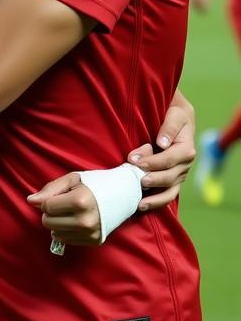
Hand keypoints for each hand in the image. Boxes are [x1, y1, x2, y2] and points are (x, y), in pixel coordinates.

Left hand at [27, 173, 102, 246]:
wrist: (123, 195)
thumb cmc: (94, 185)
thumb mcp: (71, 180)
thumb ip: (49, 189)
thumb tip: (30, 201)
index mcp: (80, 201)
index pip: (47, 207)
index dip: (49, 200)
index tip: (60, 196)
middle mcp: (85, 220)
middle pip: (48, 222)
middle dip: (50, 213)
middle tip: (63, 205)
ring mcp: (91, 233)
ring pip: (55, 233)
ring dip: (57, 223)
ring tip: (70, 213)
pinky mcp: (94, 241)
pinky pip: (66, 241)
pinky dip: (66, 231)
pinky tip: (76, 222)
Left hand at [125, 88, 195, 210]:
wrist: (176, 118)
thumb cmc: (174, 114)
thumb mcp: (174, 114)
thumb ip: (169, 127)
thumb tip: (162, 143)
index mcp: (186, 149)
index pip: (170, 159)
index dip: (152, 161)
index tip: (133, 160)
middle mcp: (184, 165)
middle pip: (170, 177)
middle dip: (152, 179)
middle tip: (136, 180)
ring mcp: (178, 175)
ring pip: (169, 190)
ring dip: (154, 198)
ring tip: (139, 203)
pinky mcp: (171, 181)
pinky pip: (166, 195)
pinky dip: (156, 202)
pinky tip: (141, 206)